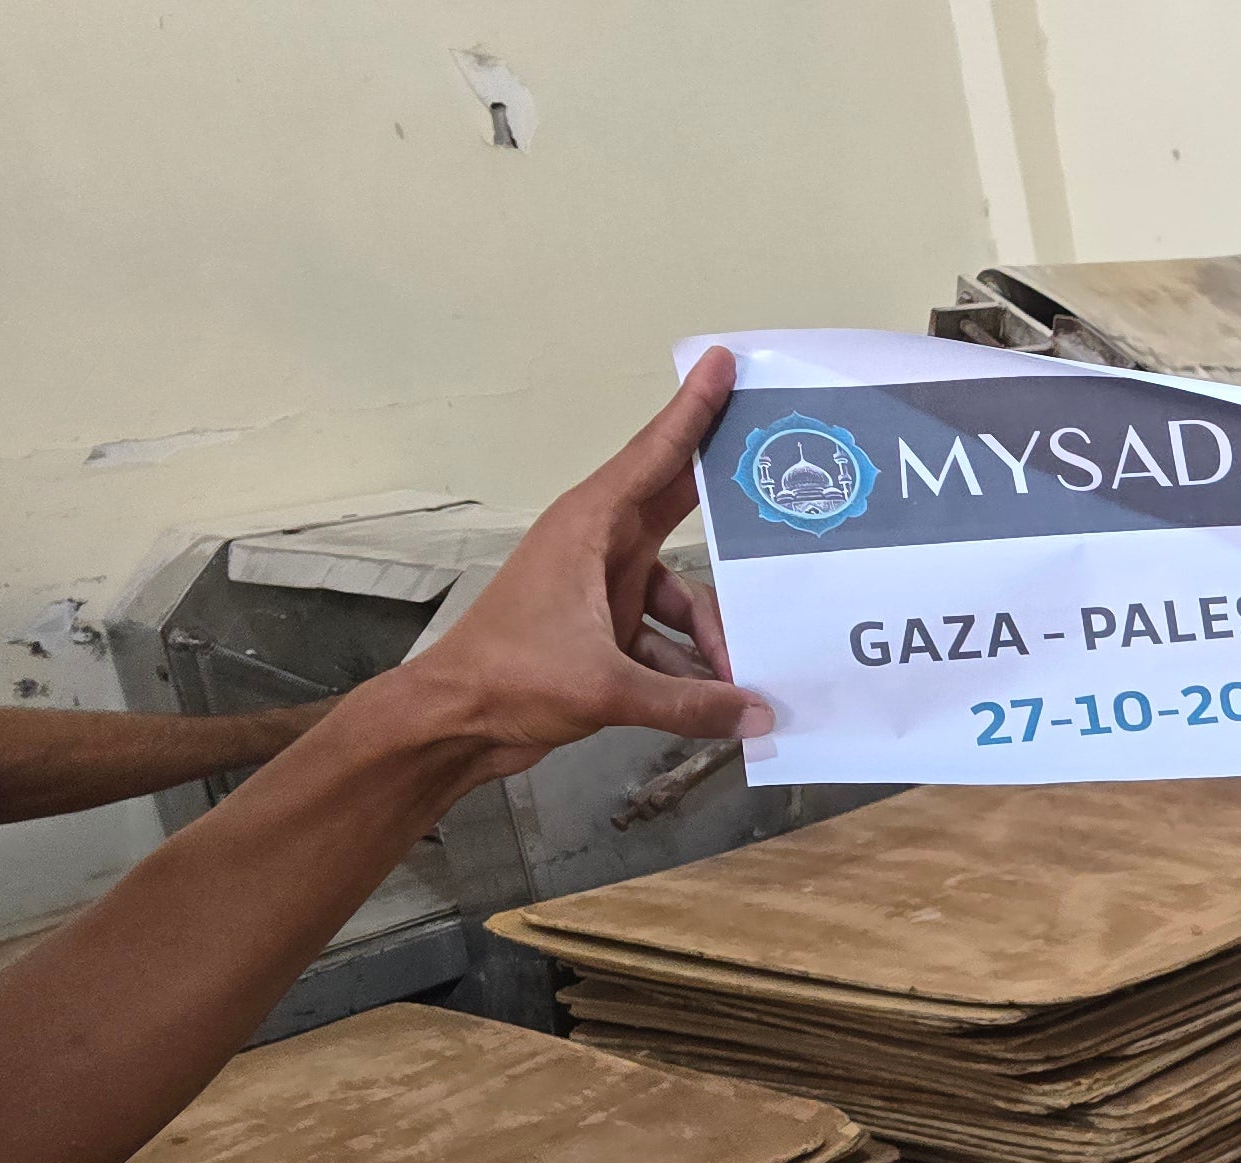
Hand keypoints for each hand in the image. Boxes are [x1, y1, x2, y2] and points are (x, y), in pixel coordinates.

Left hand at [353, 348, 771, 796]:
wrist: (456, 721)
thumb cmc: (511, 676)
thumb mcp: (606, 688)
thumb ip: (689, 703)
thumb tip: (758, 716)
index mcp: (590, 528)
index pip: (654, 456)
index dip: (692, 409)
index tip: (722, 364)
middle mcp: (602, 547)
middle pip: (680, 510)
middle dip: (728, 502)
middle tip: (783, 481)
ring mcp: (606, 590)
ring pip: (685, 601)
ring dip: (713, 641)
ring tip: (746, 684)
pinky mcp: (608, 633)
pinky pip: (670, 642)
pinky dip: (692, 673)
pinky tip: (720, 707)